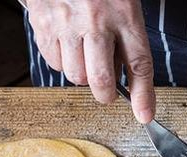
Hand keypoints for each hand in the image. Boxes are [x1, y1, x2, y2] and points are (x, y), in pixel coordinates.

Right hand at [26, 0, 155, 122]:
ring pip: (75, 75)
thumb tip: (125, 78)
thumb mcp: (124, 3)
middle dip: (105, 94)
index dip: (143, 95)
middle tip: (107, 90)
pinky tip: (67, 43)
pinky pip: (53, 61)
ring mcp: (66, 22)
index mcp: (124, 13)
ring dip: (82, 74)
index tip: (144, 116)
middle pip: (101, 79)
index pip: (139, 64)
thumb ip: (127, 38)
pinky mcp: (42, 22)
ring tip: (85, 53)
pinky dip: (61, 61)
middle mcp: (96, 20)